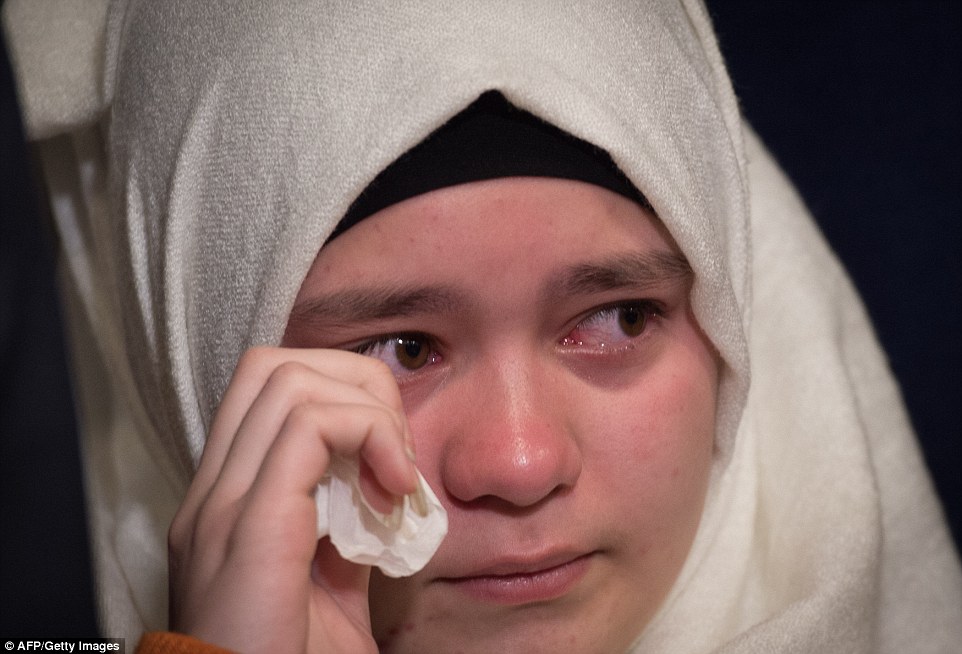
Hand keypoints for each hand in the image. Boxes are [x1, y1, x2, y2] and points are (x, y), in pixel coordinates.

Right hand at [167, 347, 416, 653]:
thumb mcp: (326, 584)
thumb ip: (345, 528)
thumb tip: (385, 483)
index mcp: (227, 498)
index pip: (268, 387)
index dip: (342, 395)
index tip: (389, 458)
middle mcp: (214, 490)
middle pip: (278, 365)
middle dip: (358, 386)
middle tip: (397, 453)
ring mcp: (224, 503)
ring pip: (291, 378)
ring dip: (367, 412)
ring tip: (396, 476)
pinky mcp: (249, 524)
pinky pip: (310, 427)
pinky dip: (368, 437)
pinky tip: (394, 492)